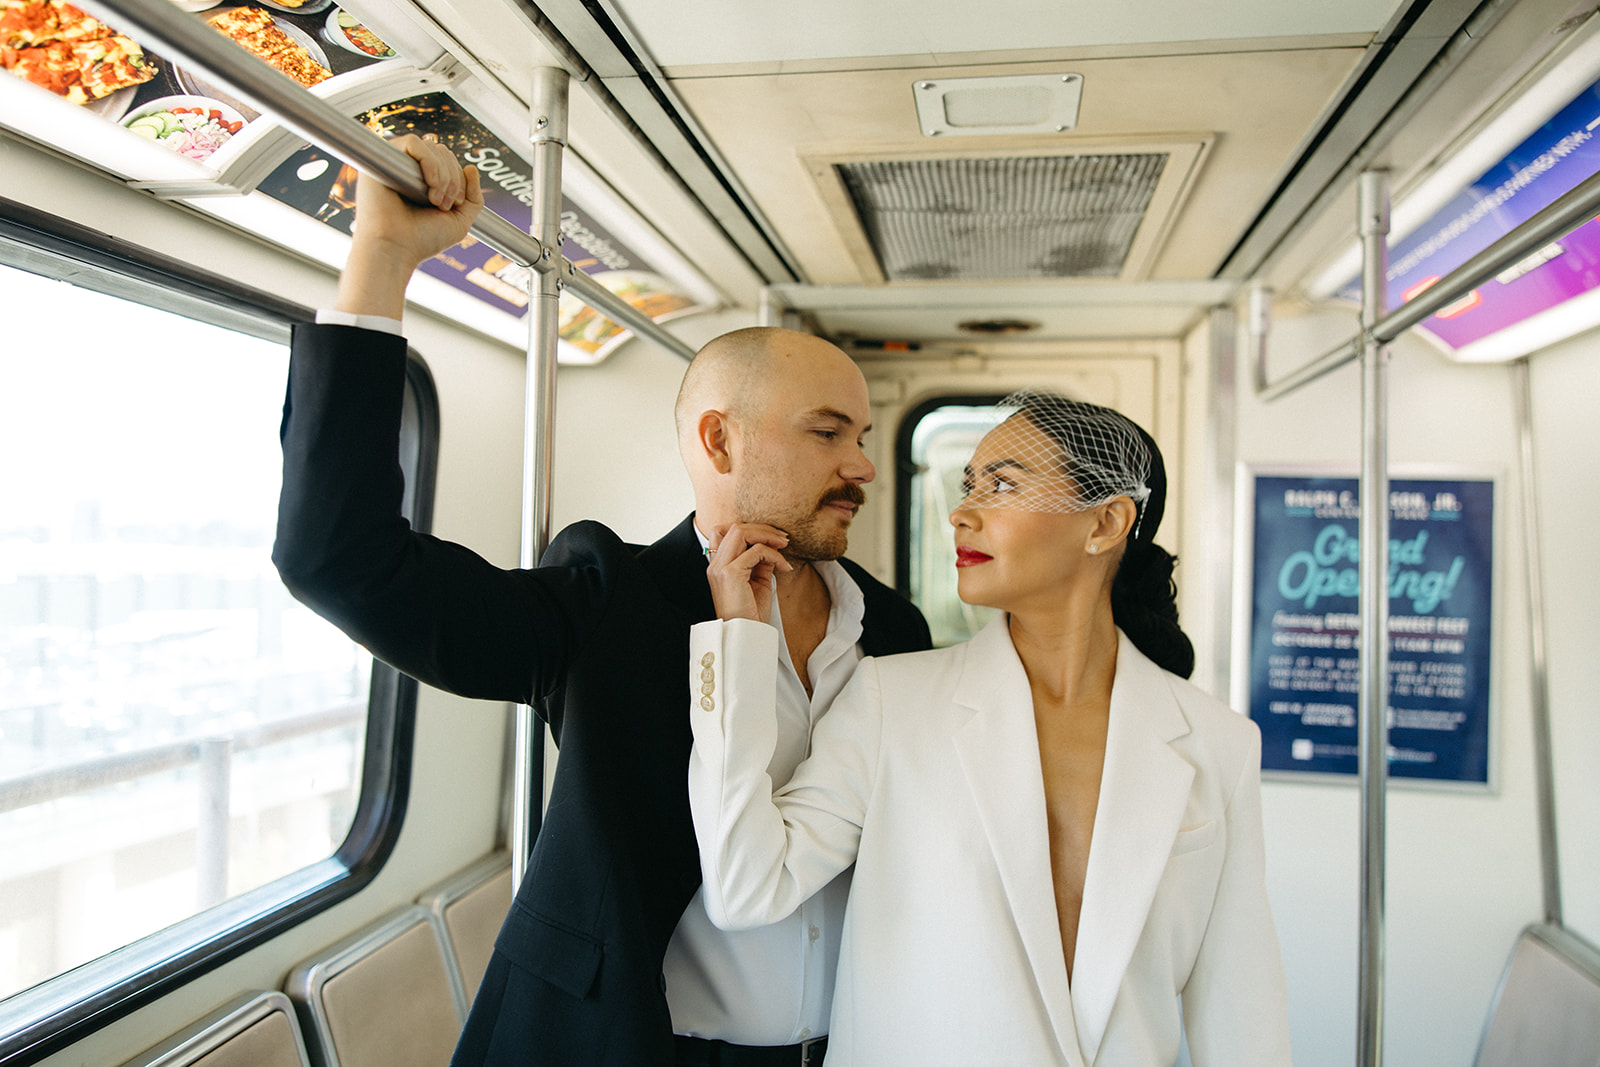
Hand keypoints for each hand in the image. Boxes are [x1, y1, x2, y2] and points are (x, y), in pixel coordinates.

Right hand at [337, 134, 484, 316]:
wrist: (395, 248)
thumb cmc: (422, 239)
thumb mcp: (459, 221)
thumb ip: (473, 198)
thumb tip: (471, 167)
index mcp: (424, 181)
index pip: (449, 161)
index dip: (459, 179)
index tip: (456, 205)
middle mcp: (409, 170)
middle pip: (443, 152)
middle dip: (453, 178)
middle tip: (444, 205)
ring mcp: (395, 162)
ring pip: (431, 147)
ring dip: (443, 175)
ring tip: (435, 200)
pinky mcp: (382, 158)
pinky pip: (413, 142)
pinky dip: (429, 161)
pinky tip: (429, 184)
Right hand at [705, 523, 790, 623]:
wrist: (746, 637)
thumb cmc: (751, 614)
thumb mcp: (758, 582)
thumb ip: (761, 562)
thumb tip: (772, 545)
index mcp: (718, 566)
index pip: (725, 532)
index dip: (750, 530)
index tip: (773, 539)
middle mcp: (715, 564)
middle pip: (735, 527)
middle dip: (762, 528)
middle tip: (783, 539)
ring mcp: (720, 568)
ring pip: (741, 532)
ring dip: (767, 535)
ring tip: (784, 545)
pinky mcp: (730, 573)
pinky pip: (756, 551)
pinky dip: (774, 555)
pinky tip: (784, 566)